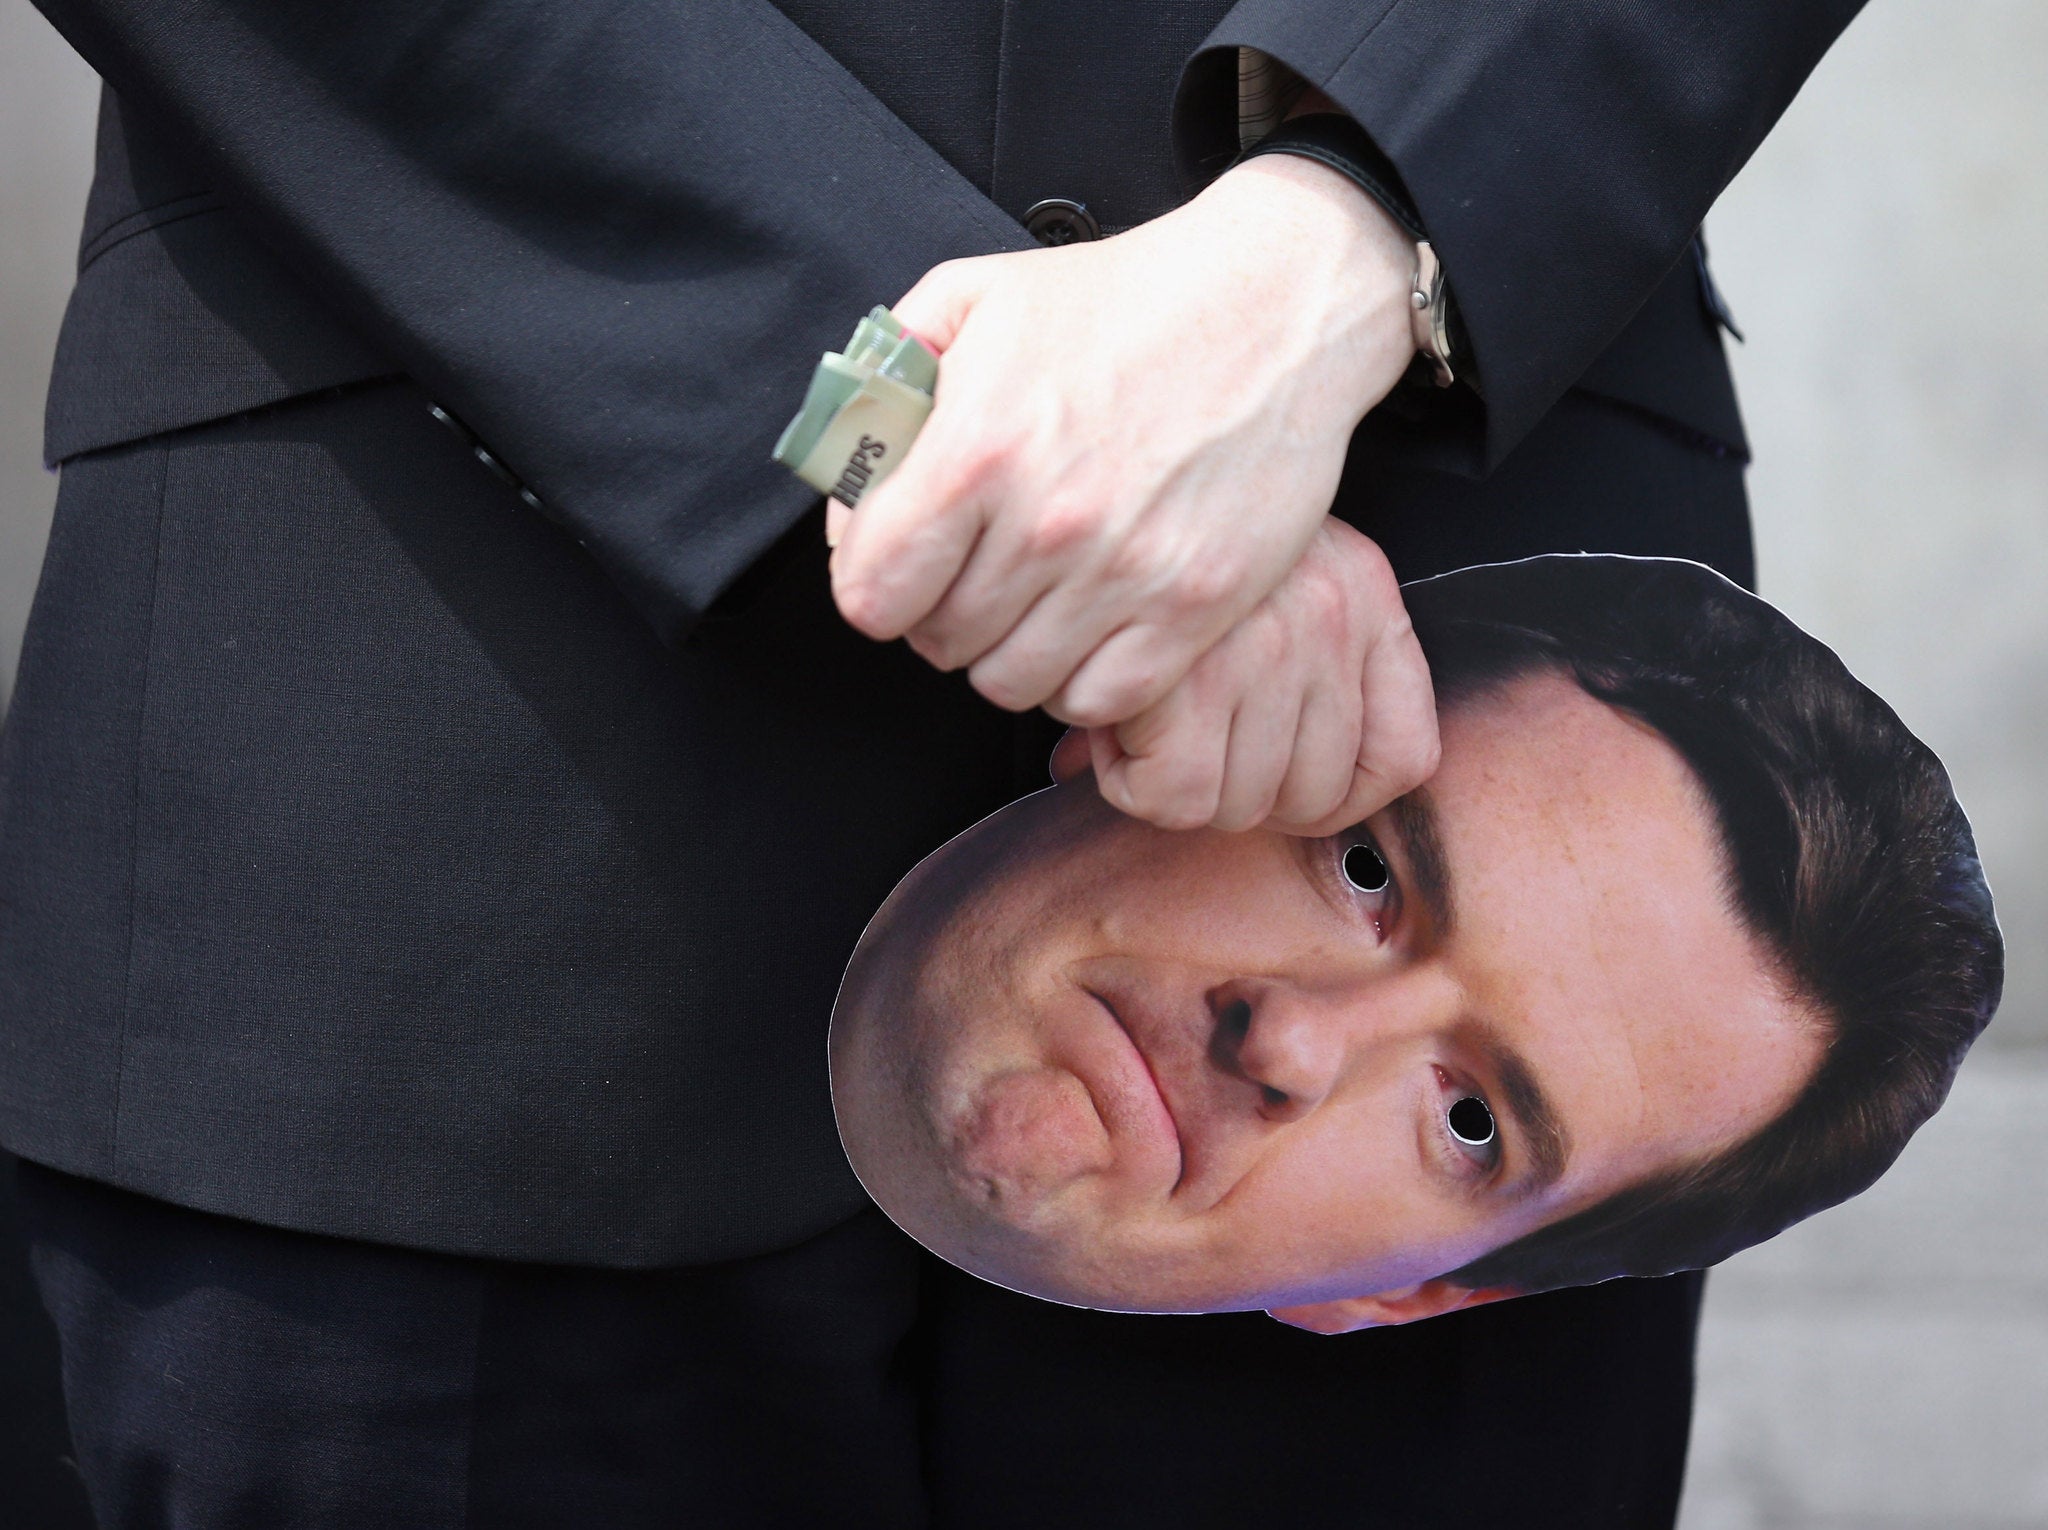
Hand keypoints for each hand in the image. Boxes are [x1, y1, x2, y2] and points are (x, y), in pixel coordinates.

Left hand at [827, 153, 1417, 729]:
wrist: (1276, 304)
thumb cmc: (1121, 299)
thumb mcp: (975, 296)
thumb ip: (886, 379)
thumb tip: (845, 473)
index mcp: (975, 449)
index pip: (870, 594)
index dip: (874, 583)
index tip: (903, 563)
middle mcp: (1046, 524)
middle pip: (939, 643)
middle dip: (942, 613)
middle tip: (979, 570)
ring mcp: (1125, 573)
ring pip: (1013, 684)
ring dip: (1010, 650)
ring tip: (1035, 598)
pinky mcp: (1195, 607)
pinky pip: (1100, 699)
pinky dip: (1083, 678)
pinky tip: (1092, 626)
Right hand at [1049, 517, 1438, 835]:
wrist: (1106, 439)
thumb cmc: (1172, 516)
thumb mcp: (1267, 559)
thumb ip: (1290, 664)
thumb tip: (1230, 783)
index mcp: (1364, 594)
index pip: (1405, 757)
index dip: (1342, 798)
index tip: (1281, 786)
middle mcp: (1329, 621)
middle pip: (1311, 797)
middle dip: (1237, 789)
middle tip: (1181, 739)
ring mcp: (1264, 649)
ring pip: (1237, 807)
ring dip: (1174, 782)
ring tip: (1138, 716)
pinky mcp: (1187, 676)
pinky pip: (1174, 799)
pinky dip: (1128, 781)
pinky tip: (1108, 724)